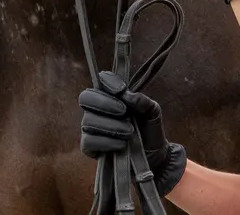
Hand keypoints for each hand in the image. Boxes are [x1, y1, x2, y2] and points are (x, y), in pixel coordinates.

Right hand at [78, 71, 187, 195]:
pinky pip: (88, 141)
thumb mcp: (153, 112)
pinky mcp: (90, 148)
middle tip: (124, 111)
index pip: (100, 81)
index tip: (122, 90)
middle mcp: (97, 110)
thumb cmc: (149, 130)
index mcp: (111, 96)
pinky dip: (105, 142)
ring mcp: (91, 128)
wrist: (154, 157)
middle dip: (105, 103)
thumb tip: (128, 95)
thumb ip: (143, 101)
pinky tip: (121, 145)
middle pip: (86, 97)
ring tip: (129, 132)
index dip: (108, 82)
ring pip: (88, 120)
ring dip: (110, 125)